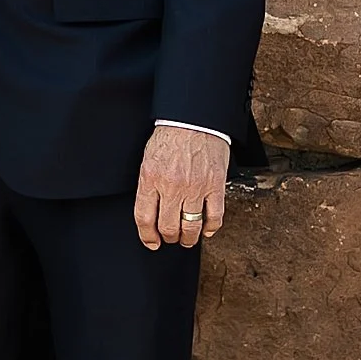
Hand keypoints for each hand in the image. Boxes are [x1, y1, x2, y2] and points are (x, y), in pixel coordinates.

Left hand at [134, 122, 229, 254]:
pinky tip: (207, 229)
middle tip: (171, 237)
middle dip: (169, 237)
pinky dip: (211, 227)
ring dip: (189, 238)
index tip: (152, 242)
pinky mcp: (215, 185)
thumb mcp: (149, 159)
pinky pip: (214, 216)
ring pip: (191, 227)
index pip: (145, 218)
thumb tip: (150, 213)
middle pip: (169, 227)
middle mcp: (172, 185)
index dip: (147, 236)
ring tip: (188, 238)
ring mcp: (195, 186)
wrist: (194, 117)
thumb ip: (149, 186)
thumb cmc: (170, 136)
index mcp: (151, 178)